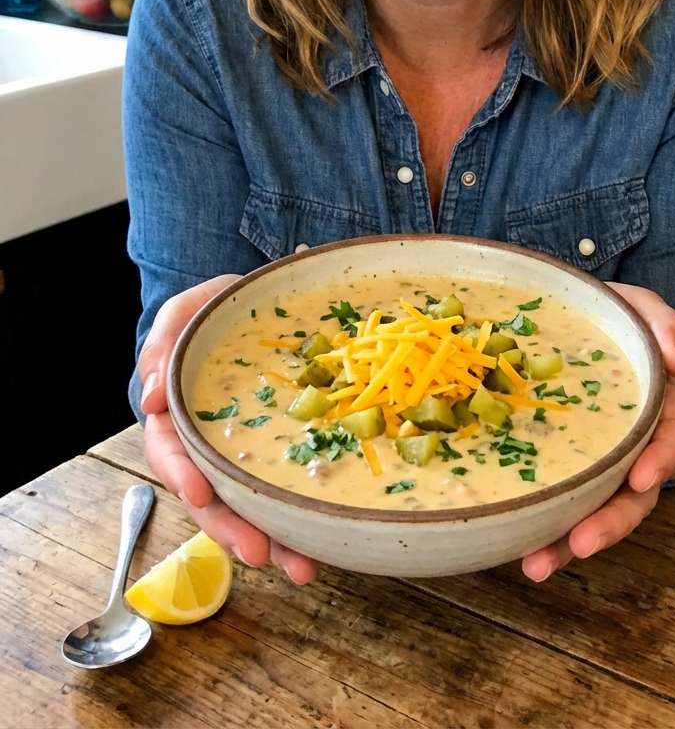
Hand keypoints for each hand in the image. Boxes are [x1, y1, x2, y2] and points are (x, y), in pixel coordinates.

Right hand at [138, 275, 318, 585]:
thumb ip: (161, 346)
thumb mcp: (183, 314)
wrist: (253, 311)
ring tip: (300, 565)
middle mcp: (205, 449)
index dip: (183, 475)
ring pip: (247, 509)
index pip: (170, 453)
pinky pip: (283, 494)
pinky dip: (298, 522)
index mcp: (176, 417)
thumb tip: (152, 397)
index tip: (200, 493)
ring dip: (271, 540)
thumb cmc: (212, 314)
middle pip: (209, 499)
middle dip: (231, 529)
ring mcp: (241, 459)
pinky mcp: (276, 459)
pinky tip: (321, 543)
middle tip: (258, 552)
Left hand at [521, 282, 674, 581]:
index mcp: (660, 409)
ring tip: (539, 564)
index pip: (671, 438)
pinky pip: (564, 507)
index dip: (659, 459)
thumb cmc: (627, 332)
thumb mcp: (645, 313)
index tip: (642, 476)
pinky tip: (522, 553)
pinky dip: (547, 533)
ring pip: (597, 513)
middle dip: (610, 523)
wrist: (606, 348)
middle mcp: (637, 450)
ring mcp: (604, 469)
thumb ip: (666, 325)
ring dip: (570, 542)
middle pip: (634, 496)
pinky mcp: (571, 474)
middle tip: (582, 542)